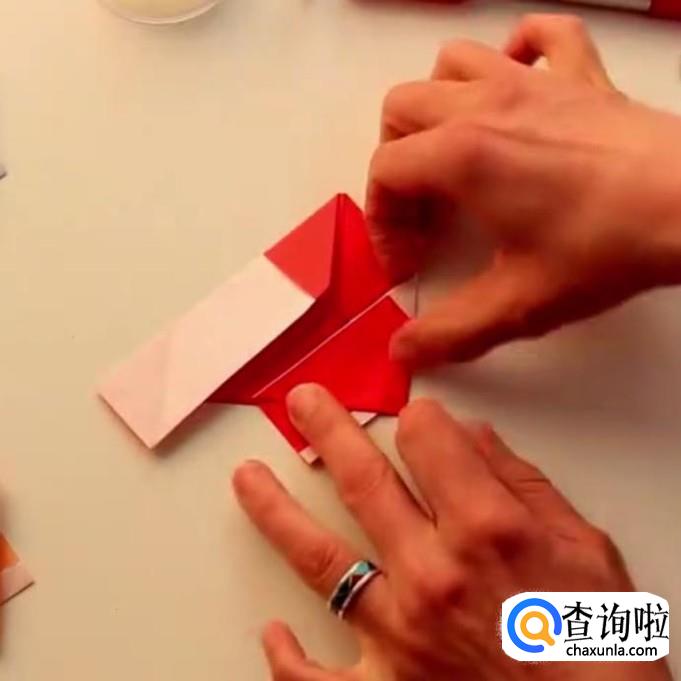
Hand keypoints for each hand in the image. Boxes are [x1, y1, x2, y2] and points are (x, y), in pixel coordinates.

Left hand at [233, 383, 671, 680]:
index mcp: (487, 529)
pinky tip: (272, 634)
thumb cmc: (597, 649)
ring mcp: (399, 634)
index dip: (420, 419)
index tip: (416, 419)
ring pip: (319, 558)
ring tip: (248, 479)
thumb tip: (473, 436)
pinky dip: (288, 660)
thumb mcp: (584, 548)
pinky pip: (316, 680)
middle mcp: (434, 574)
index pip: (426, 438)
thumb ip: (523, 483)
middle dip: (328, 430)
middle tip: (303, 403)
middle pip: (362, 480)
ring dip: (277, 511)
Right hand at [367, 14, 680, 366]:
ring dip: (436, 105)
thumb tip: (404, 351)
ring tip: (449, 152)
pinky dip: (517, 52)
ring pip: (453, 63)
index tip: (407, 260)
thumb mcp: (518, 304)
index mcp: (461, 155)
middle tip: (422, 213)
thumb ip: (450, 332)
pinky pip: (540, 36)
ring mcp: (534, 83)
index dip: (382, 222)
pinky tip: (516, 82)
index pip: (385, 172)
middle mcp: (487, 105)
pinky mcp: (581, 78)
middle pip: (402, 110)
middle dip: (396, 162)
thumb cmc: (608, 245)